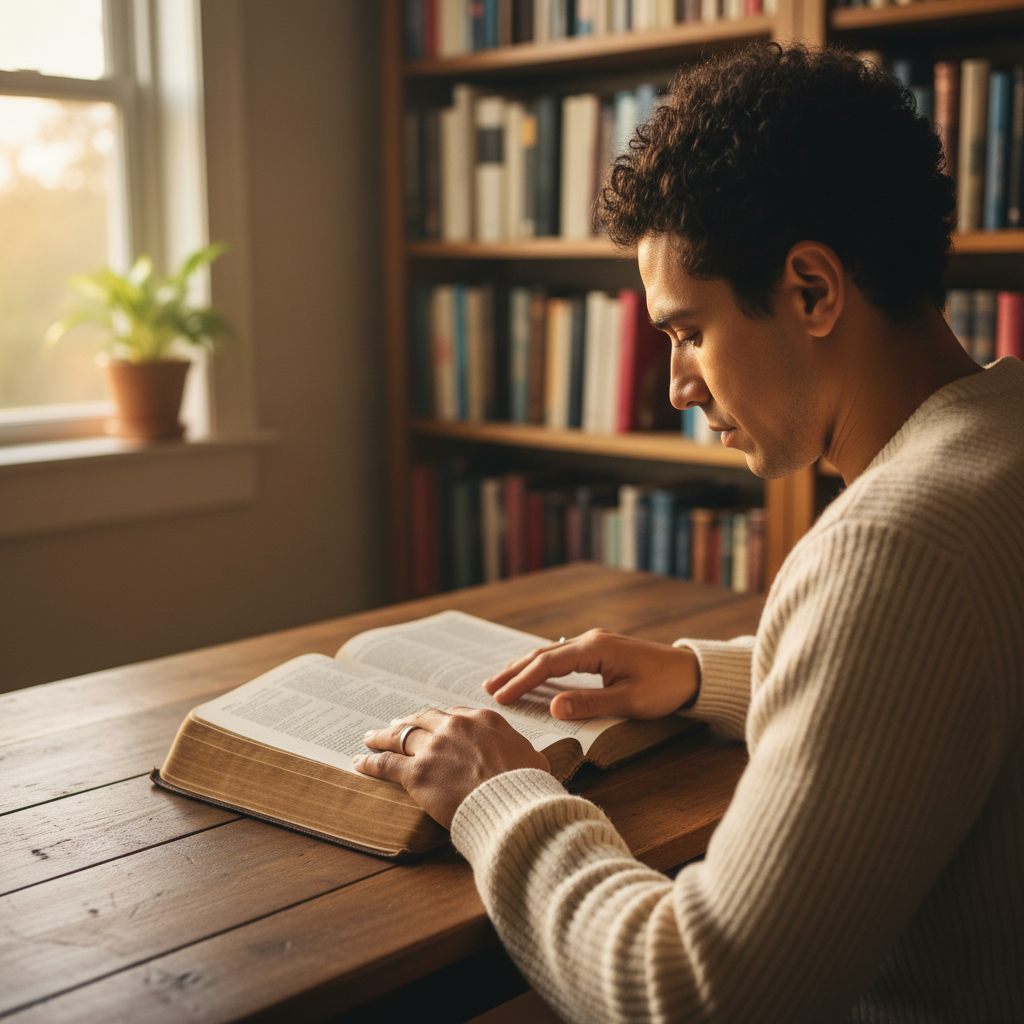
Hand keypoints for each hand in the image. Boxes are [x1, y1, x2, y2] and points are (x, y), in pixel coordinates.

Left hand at [353, 707, 549, 829]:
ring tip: (371, 738)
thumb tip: (527, 760)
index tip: (434, 726)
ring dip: (383, 736)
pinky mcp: (416, 772)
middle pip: (423, 719)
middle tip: (397, 724)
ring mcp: (433, 748)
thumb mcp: (533, 759)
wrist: (512, 804)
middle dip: (408, 721)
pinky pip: (386, 763)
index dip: (441, 721)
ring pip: (400, 735)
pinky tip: (360, 762)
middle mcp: (455, 726)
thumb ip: (521, 753)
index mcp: (483, 719)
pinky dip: (370, 762)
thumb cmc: (527, 786)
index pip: (455, 715)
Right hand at [483, 629, 699, 720]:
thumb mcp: (628, 701)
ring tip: (500, 680)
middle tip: (488, 689)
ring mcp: (595, 643)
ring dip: (524, 667)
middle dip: (514, 672)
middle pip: (542, 655)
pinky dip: (541, 666)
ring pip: (550, 654)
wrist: (692, 672)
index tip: (500, 697)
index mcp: (594, 649)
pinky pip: (562, 656)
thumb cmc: (664, 687)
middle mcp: (590, 640)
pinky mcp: (600, 650)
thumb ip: (589, 704)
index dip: (521, 682)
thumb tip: (553, 708)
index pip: (547, 665)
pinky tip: (532, 673)